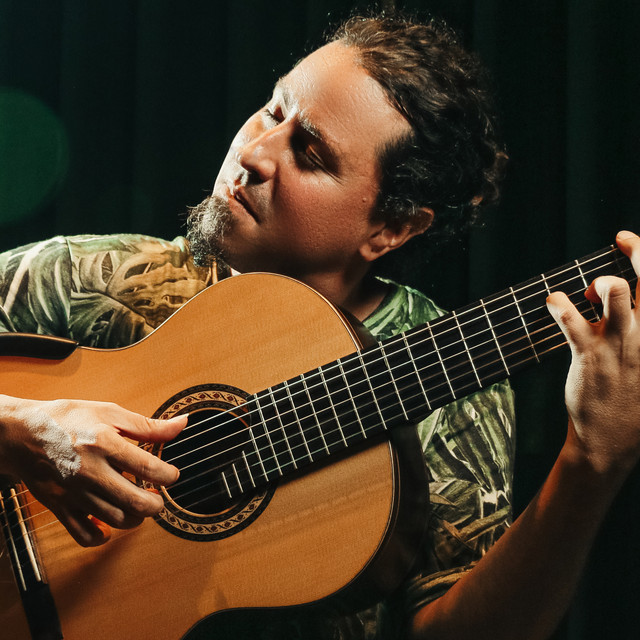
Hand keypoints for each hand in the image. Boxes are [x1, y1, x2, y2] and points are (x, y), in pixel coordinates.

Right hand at [0, 397, 186, 545]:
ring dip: (135, 518)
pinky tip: (110, 527)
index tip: (171, 475)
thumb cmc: (66, 419)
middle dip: (157, 504)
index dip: (168, 476)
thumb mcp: (109, 412)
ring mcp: (73, 491)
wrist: (18, 433)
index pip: (147, 468)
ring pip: (114, 519)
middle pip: (135, 502)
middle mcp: (89, 470)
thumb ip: (147, 425)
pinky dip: (101, 537)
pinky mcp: (59, 505)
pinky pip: (83, 534)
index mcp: (104, 443)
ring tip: (139, 505)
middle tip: (159, 497)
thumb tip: (181, 425)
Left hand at [547, 230, 639, 477]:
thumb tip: (600, 289)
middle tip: (623, 240)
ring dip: (608, 283)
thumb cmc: (626, 393)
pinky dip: (560, 306)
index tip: (626, 239)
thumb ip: (629, 322)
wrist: (612, 440)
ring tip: (594, 287)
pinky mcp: (589, 357)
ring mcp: (618, 345)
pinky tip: (553, 301)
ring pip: (618, 297)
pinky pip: (573, 323)